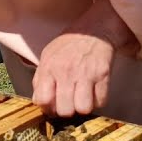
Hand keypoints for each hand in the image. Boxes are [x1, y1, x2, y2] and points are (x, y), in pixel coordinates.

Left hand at [30, 0, 134, 117]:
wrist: (94, 30)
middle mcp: (66, 72)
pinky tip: (94, 92)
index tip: (53, 106)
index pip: (43, 100)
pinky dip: (98, 101)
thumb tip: (39, 100)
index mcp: (50, 67)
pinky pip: (101, 101)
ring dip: (83, 107)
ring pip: (83, 109)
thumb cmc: (69, 44)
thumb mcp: (48, 56)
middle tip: (70, 102)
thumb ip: (40, 78)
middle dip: (67, 110)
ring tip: (82, 98)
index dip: (48, 108)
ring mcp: (86, 74)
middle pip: (64, 110)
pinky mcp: (103, 75)